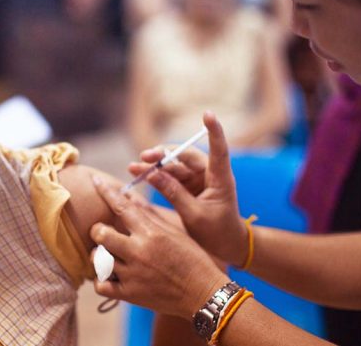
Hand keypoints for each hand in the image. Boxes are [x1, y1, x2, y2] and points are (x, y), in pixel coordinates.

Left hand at [90, 177, 229, 317]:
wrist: (205, 295)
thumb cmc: (194, 260)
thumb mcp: (175, 232)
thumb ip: (149, 214)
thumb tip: (129, 195)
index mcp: (152, 232)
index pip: (121, 206)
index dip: (105, 191)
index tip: (95, 180)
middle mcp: (139, 251)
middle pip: (100, 233)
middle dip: (98, 230)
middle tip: (103, 233)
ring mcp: (133, 274)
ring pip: (97, 259)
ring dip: (99, 255)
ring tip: (108, 256)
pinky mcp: (130, 294)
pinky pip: (101, 285)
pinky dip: (101, 280)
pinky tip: (110, 276)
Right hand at [130, 112, 248, 266]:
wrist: (227, 246)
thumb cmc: (217, 232)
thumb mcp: (194, 215)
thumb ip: (174, 194)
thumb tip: (153, 174)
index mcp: (220, 179)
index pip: (218, 150)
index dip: (214, 131)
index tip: (208, 114)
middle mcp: (210, 174)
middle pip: (185, 156)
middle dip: (163, 155)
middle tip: (144, 157)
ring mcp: (198, 180)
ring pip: (174, 167)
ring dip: (154, 166)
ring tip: (133, 167)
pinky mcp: (189, 188)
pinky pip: (170, 178)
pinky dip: (156, 177)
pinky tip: (140, 174)